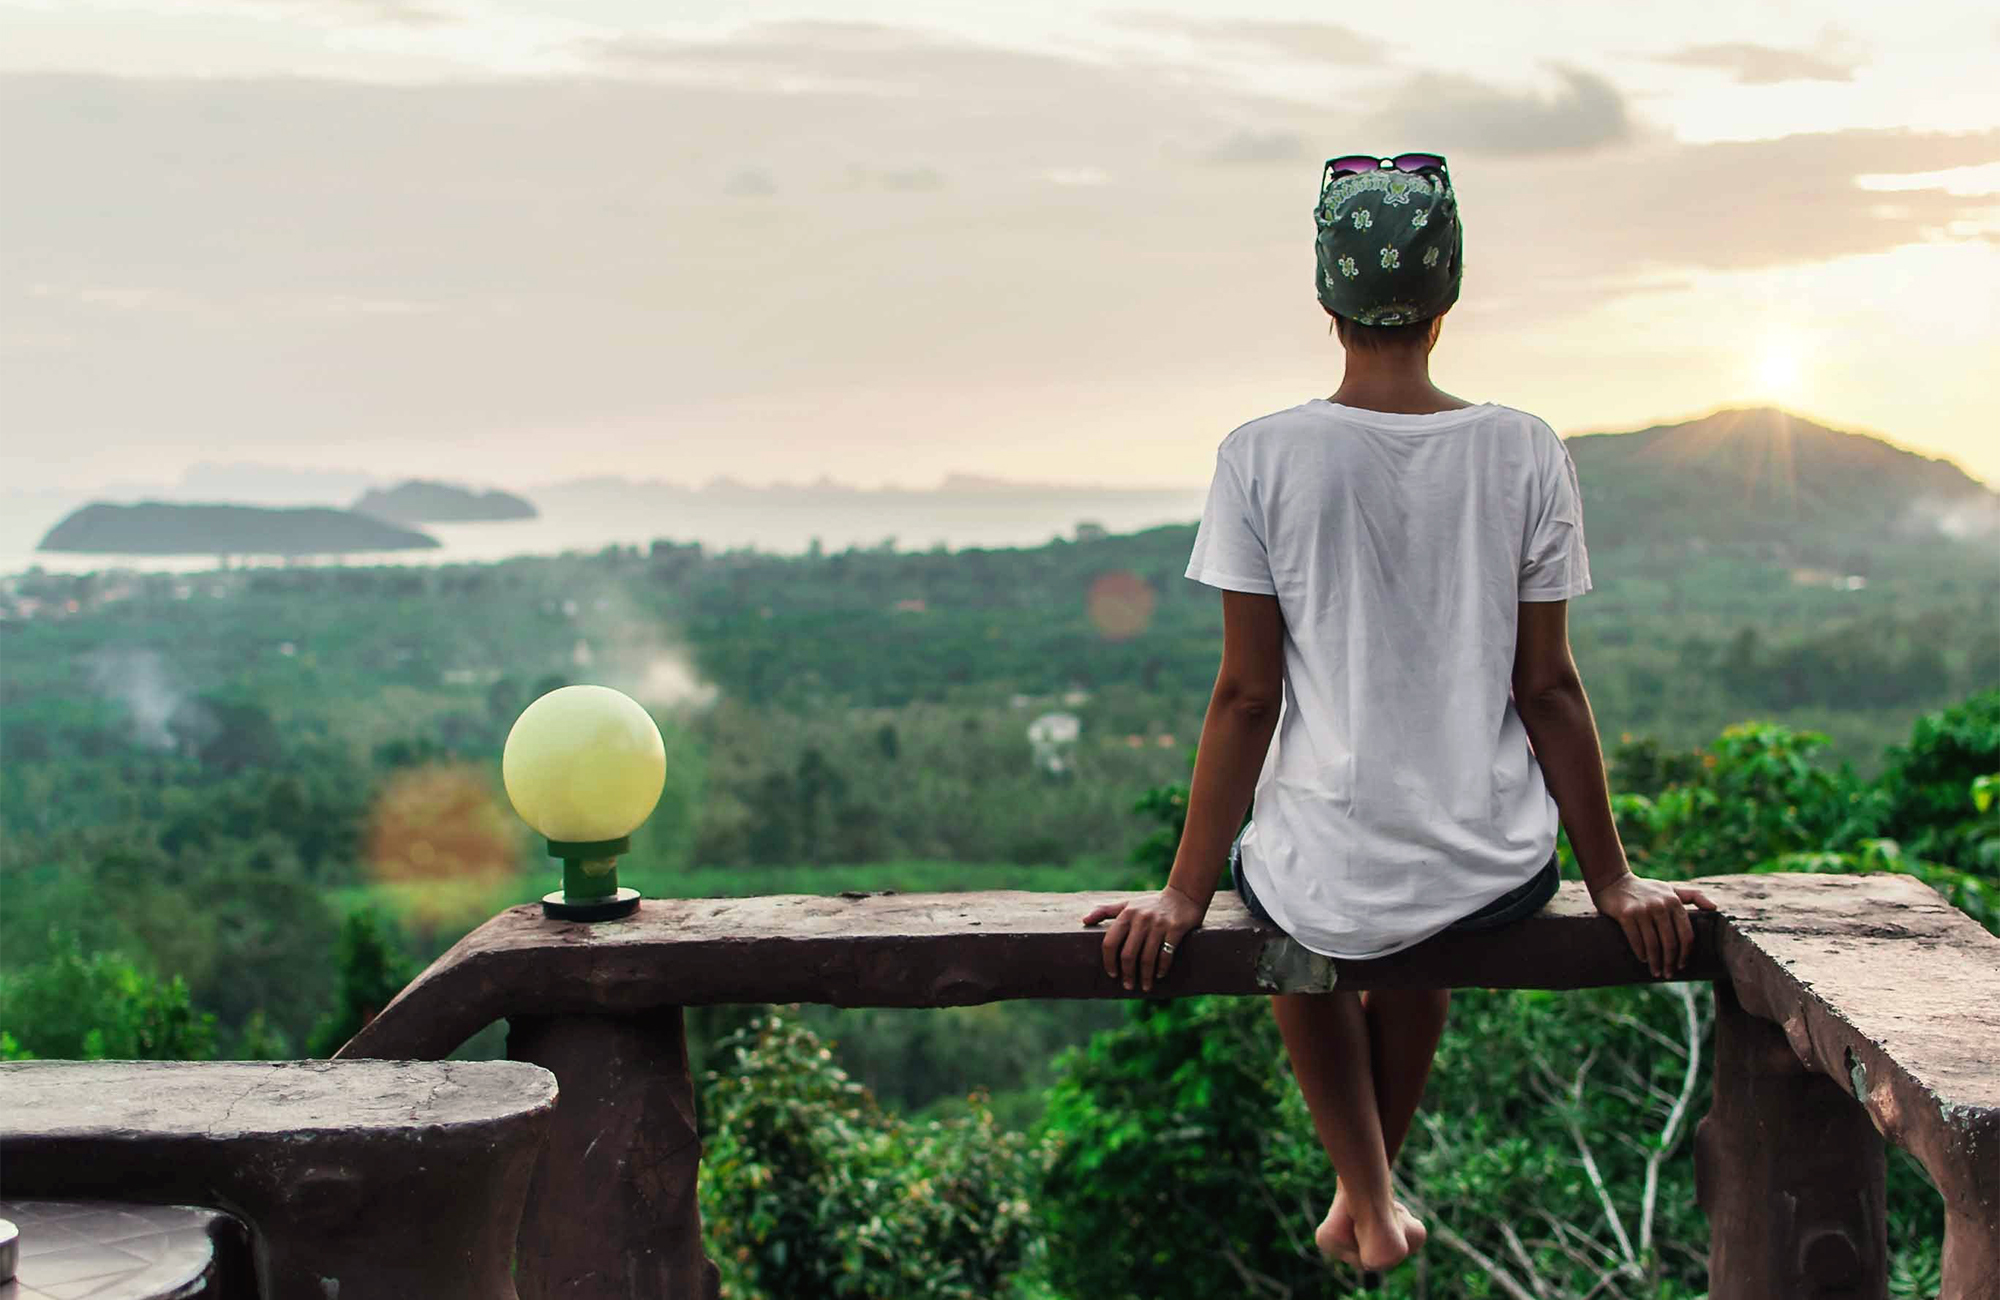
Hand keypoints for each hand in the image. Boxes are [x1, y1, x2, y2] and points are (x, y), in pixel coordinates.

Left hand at [1081, 887, 1206, 991]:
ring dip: (1145, 976)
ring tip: (1145, 986)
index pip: (1110, 942)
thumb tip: (1083, 921)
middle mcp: (1141, 919)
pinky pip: (1166, 954)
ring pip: (1147, 958)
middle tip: (1128, 985)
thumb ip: (1105, 911)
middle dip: (1127, 974)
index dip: (1109, 961)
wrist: (1183, 895)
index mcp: (1126, 914)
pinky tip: (1159, 975)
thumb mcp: (1127, 904)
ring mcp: (1159, 924)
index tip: (1112, 974)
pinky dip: (1161, 968)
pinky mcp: (1175, 929)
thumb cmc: (1150, 904)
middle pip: (1128, 954)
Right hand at [1589, 872, 1717, 978]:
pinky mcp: (1626, 914)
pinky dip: (1641, 953)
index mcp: (1674, 902)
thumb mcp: (1671, 889)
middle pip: (1670, 943)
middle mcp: (1660, 905)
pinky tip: (1643, 959)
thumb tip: (1715, 909)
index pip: (1686, 934)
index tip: (1682, 965)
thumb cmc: (1646, 889)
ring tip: (1656, 971)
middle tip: (1668, 974)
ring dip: (1655, 962)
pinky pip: (1636, 940)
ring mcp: (1643, 910)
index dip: (1685, 954)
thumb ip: (1693, 896)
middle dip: (1670, 962)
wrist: (1613, 881)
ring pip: (1653, 944)